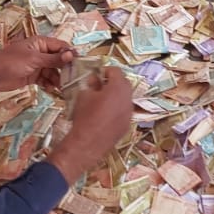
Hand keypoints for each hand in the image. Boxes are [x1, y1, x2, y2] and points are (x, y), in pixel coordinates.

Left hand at [0, 36, 75, 90]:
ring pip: (53, 71)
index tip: (80, 64)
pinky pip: (46, 79)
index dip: (70, 54)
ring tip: (63, 87)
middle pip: (58, 60)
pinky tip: (51, 89)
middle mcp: (40, 53)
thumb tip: (72, 55)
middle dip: (65, 69)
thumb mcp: (34, 60)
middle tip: (74, 78)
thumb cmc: (11, 62)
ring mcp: (36, 65)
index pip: (60, 46)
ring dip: (58, 78)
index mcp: (40, 43)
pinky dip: (49, 84)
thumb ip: (53, 59)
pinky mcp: (33, 76)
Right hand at [46, 67, 135, 181]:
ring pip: (125, 98)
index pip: (116, 71)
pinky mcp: (127, 124)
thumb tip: (94, 79)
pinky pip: (124, 111)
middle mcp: (128, 98)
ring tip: (102, 101)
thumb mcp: (84, 95)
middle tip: (100, 86)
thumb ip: (92, 83)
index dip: (105, 71)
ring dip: (116, 96)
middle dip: (113, 82)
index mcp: (118, 87)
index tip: (97, 75)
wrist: (87, 143)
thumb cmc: (85, 115)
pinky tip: (105, 115)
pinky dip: (117, 109)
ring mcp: (129, 112)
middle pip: (124, 83)